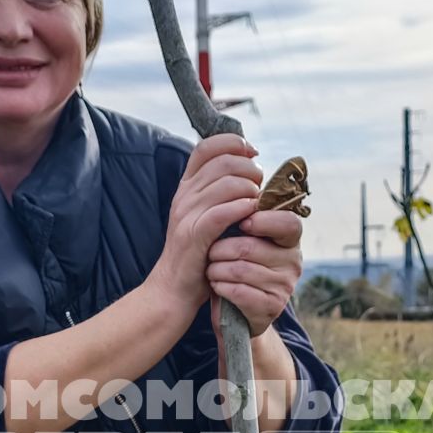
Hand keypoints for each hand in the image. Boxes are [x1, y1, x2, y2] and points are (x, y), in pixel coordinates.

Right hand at [146, 133, 261, 318]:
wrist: (173, 289)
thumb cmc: (197, 254)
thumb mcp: (204, 216)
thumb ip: (219, 193)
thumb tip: (249, 168)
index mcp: (186, 187)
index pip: (206, 146)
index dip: (233, 143)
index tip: (252, 153)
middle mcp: (184, 196)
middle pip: (222, 162)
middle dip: (249, 169)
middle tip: (259, 185)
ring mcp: (187, 214)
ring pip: (226, 184)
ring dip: (250, 190)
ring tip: (257, 203)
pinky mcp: (195, 235)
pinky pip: (223, 211)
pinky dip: (243, 209)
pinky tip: (251, 215)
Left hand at [205, 203, 302, 337]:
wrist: (235, 313)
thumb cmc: (236, 266)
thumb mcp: (243, 238)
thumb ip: (245, 216)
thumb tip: (232, 184)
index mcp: (289, 239)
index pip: (288, 223)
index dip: (263, 221)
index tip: (242, 223)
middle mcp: (293, 262)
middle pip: (250, 247)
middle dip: (221, 249)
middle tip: (211, 253)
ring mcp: (284, 286)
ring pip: (240, 269)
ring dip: (216, 269)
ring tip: (211, 269)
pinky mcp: (271, 307)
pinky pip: (238, 291)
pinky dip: (220, 287)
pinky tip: (216, 285)